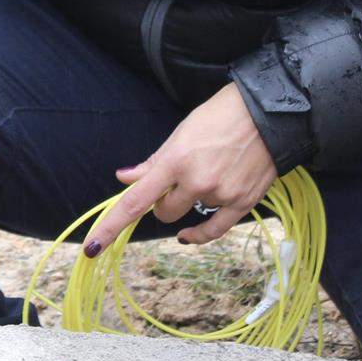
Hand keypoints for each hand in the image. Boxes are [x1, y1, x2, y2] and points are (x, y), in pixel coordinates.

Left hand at [83, 83, 277, 251]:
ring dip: (185, 205)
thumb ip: (152, 163)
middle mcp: (197, 181)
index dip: (111, 225)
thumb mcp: (180, 133)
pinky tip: (188, 235)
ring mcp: (221, 194)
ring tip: (203, 177)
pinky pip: (213, 231)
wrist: (269, 114)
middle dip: (162, 201)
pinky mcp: (243, 203)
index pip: (136, 200)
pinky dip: (197, 235)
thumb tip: (124, 178)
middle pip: (162, 212)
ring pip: (186, 217)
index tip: (92, 246)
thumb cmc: (220, 116)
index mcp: (176, 160)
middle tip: (175, 181)